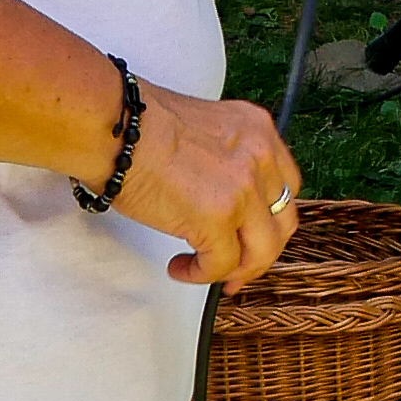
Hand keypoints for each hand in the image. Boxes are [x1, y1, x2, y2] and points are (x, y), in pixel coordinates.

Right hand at [124, 83, 300, 283]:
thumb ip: (226, 155)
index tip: (253, 232)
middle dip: (261, 251)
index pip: (285, 186)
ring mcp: (242, 190)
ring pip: (261, 250)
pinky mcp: (218, 218)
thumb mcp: (205, 127)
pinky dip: (201, 274)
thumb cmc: (139, 126)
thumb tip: (220, 193)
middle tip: (238, 267)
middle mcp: (259, 158)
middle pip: (282, 222)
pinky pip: (221, 263)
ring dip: (236, 269)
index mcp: (258, 130)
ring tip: (206, 271)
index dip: (270, 217)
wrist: (115, 128)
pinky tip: (181, 267)